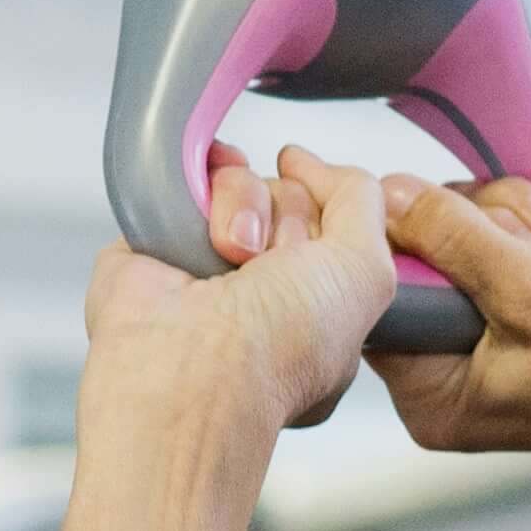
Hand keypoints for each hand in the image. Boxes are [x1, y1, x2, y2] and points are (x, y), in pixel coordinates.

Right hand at [76, 143, 394, 469]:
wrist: (188, 367)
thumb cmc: (279, 347)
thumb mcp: (367, 274)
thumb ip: (363, 204)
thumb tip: (309, 163)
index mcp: (319, 307)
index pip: (339, 224)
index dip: (333, 230)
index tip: (316, 269)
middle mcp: (267, 283)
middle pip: (295, 196)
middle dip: (290, 225)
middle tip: (269, 274)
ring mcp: (212, 256)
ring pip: (249, 181)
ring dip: (247, 213)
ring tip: (230, 261)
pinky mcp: (163, 232)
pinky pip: (196, 172)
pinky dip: (202, 192)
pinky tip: (198, 234)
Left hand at [366, 178, 530, 480]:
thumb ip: (454, 239)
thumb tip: (385, 197)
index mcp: (431, 396)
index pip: (376, 292)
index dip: (394, 233)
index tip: (422, 200)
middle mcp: (442, 379)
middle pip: (412, 262)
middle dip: (471, 224)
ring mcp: (475, 352)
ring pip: (452, 246)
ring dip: (503, 221)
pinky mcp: (508, 323)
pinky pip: (487, 254)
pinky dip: (519, 234)